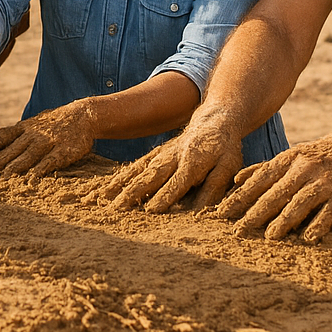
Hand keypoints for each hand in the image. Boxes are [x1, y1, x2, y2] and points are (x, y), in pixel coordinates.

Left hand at [0, 101, 97, 177]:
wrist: (83, 115)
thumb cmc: (55, 122)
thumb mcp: (33, 124)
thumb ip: (17, 134)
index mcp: (24, 128)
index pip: (3, 138)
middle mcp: (34, 135)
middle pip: (13, 150)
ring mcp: (48, 142)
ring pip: (28, 156)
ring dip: (15, 167)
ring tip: (3, 178)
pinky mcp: (63, 151)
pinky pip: (49, 161)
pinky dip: (40, 170)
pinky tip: (32, 179)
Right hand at [93, 109, 244, 212]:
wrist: (214, 119)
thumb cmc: (225, 147)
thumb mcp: (228, 166)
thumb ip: (215, 186)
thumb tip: (203, 210)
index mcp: (192, 163)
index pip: (176, 183)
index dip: (164, 197)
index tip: (150, 211)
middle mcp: (172, 159)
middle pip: (150, 177)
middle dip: (133, 193)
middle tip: (117, 208)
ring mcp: (161, 155)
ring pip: (138, 171)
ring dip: (120, 185)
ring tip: (103, 199)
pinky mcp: (155, 154)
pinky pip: (135, 166)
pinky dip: (121, 177)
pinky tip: (107, 188)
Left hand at [215, 129, 331, 241]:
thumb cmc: (322, 154)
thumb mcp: (293, 154)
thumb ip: (265, 168)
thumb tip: (235, 180)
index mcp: (289, 159)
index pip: (259, 179)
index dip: (240, 197)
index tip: (222, 212)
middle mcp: (304, 169)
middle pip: (275, 193)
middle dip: (255, 213)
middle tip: (238, 231)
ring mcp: (324, 182)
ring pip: (300, 202)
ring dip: (284, 221)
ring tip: (269, 237)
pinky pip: (329, 212)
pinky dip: (319, 225)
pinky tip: (309, 238)